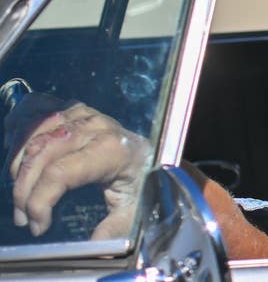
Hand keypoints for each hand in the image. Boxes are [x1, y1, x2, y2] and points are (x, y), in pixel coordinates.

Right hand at [8, 102, 150, 239]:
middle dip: (24, 190)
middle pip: (41, 154)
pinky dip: (25, 148)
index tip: (38, 226)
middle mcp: (97, 128)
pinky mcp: (76, 112)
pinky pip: (40, 124)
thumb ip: (115, 228)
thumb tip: (96, 249)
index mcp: (112, 150)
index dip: (40, 201)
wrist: (152, 153)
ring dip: (20, 170)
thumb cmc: (143, 180)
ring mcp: (85, 116)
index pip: (60, 173)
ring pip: (36, 139)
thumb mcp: (135, 208)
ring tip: (22, 198)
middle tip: (23, 217)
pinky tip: (25, 170)